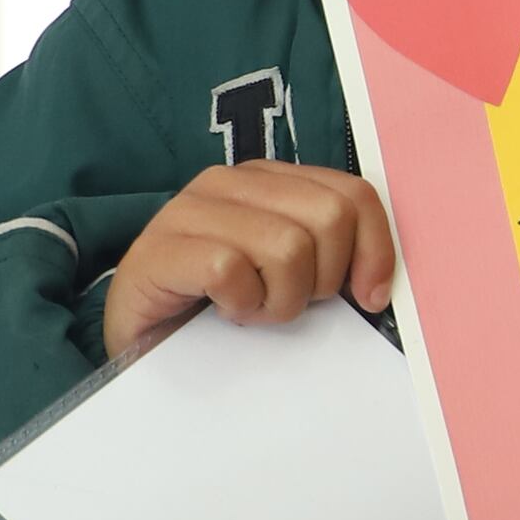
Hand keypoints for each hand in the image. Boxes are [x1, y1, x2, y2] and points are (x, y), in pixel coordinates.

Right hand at [102, 163, 395, 364]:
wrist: (139, 339)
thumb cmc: (220, 305)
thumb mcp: (287, 273)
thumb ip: (329, 257)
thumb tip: (379, 286)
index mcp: (269, 180)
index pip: (353, 195)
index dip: (375, 250)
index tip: (370, 297)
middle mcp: (231, 182)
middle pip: (329, 219)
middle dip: (324, 278)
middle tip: (287, 302)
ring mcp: (190, 210)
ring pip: (287, 248)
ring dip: (279, 300)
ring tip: (250, 309)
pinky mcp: (161, 248)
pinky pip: (232, 271)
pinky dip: (239, 305)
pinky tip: (221, 309)